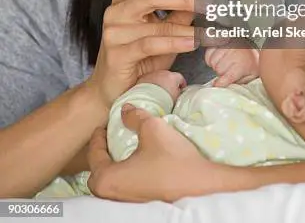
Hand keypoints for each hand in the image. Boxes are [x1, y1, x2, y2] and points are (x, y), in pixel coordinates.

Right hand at [84, 0, 197, 111]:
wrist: (112, 90)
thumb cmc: (141, 56)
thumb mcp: (163, 30)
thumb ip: (179, 13)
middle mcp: (116, 11)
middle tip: (205, 1)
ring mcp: (114, 33)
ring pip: (154, 23)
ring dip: (185, 25)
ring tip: (206, 27)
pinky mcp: (117, 55)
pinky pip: (150, 44)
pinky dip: (175, 42)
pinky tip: (192, 43)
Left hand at [87, 105, 221, 201]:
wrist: (201, 184)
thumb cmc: (172, 159)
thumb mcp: (152, 128)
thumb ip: (134, 116)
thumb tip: (125, 109)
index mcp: (107, 179)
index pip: (94, 154)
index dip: (98, 136)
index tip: (104, 124)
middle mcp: (112, 195)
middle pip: (99, 171)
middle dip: (103, 153)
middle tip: (113, 136)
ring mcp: (126, 202)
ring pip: (113, 180)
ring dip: (116, 163)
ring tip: (127, 147)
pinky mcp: (141, 205)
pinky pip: (125, 186)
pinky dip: (127, 173)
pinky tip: (141, 161)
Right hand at [205, 47, 259, 86]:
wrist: (252, 47)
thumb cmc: (251, 62)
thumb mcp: (251, 76)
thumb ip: (240, 83)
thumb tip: (227, 88)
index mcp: (242, 64)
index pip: (227, 77)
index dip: (220, 83)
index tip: (218, 84)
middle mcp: (234, 54)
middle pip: (218, 70)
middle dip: (221, 73)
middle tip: (227, 71)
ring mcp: (226, 47)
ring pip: (212, 62)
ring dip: (216, 65)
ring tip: (224, 64)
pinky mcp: (220, 43)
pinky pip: (209, 54)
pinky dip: (211, 58)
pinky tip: (219, 58)